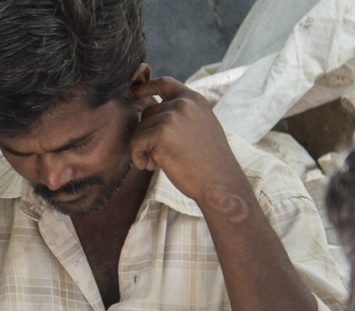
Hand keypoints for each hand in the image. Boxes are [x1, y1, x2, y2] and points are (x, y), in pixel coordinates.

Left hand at [129, 76, 251, 213]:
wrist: (219, 182)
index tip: (136, 92)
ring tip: (156, 164)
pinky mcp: (161, 133)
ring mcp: (172, 116)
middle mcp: (183, 103)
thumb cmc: (211, 162)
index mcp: (195, 100)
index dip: (147, 86)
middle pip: (148, 112)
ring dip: (143, 148)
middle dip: (147, 133)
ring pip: (140, 128)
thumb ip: (184, 115)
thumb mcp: (203, 127)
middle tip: (157, 156)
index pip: (165, 83)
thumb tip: (155, 110)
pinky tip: (150, 167)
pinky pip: (136, 142)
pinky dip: (137, 156)